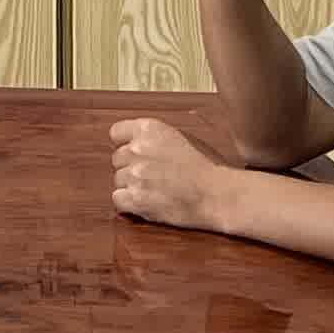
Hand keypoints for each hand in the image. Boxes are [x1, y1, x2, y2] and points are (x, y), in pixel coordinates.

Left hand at [109, 115, 237, 231]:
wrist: (217, 194)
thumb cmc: (204, 170)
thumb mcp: (177, 138)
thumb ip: (151, 139)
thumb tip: (129, 145)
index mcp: (149, 129)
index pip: (117, 133)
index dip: (125, 146)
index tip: (135, 155)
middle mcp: (138, 148)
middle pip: (117, 159)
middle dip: (131, 168)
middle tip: (153, 177)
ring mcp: (136, 173)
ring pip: (118, 180)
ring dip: (132, 186)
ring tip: (155, 191)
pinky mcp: (136, 198)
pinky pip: (117, 199)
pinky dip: (128, 204)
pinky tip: (145, 203)